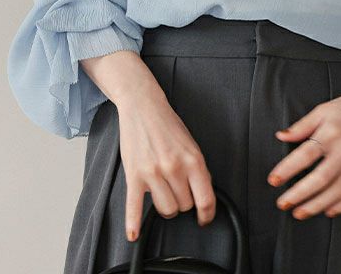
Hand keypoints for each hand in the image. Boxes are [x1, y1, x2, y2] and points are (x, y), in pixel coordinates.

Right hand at [116, 88, 216, 241]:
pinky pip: (134, 206)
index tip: (205, 219)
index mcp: (193, 160)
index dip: (207, 214)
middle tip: (179, 190)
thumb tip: (203, 193)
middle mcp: (174, 168)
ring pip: (166, 209)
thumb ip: (197, 169)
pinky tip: (134, 234)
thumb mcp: (191, 144)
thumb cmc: (168, 125)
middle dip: (184, 201)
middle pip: (184, 206)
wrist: (143, 107)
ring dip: (167, 206)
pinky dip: (133, 223)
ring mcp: (153, 173)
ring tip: (165, 194)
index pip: (205, 199)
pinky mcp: (134, 176)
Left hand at [266, 88, 340, 219]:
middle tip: (283, 203)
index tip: (274, 180)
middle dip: (299, 194)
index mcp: (332, 132)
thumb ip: (302, 125)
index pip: (306, 154)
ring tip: (300, 212)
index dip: (287, 169)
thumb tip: (281, 136)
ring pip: (337, 191)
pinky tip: (328, 210)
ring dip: (316, 205)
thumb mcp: (324, 110)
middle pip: (321, 178)